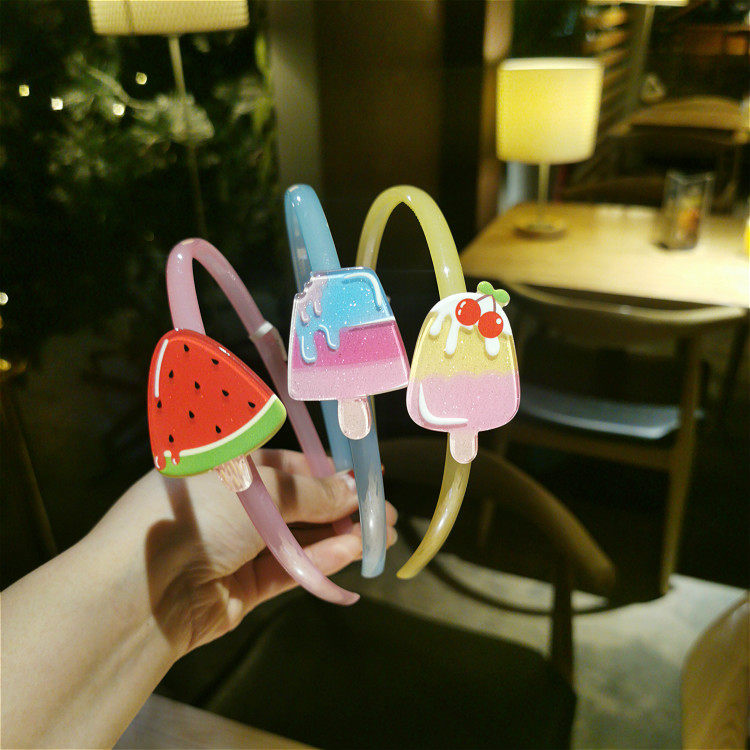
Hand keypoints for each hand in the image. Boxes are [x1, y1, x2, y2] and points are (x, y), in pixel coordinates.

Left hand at [107, 449, 396, 656]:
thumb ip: (312, 492)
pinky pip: (290, 567)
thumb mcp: (259, 488)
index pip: (285, 464)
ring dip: (339, 535)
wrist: (143, 590)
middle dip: (340, 506)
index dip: (325, 470)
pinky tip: (354, 552)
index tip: (362, 477)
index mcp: (226, 468)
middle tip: (381, 512)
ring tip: (381, 535)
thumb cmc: (198, 515)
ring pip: (299, 537)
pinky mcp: (245, 586)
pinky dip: (321, 560)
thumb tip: (355, 488)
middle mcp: (232, 505)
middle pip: (297, 503)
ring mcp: (238, 547)